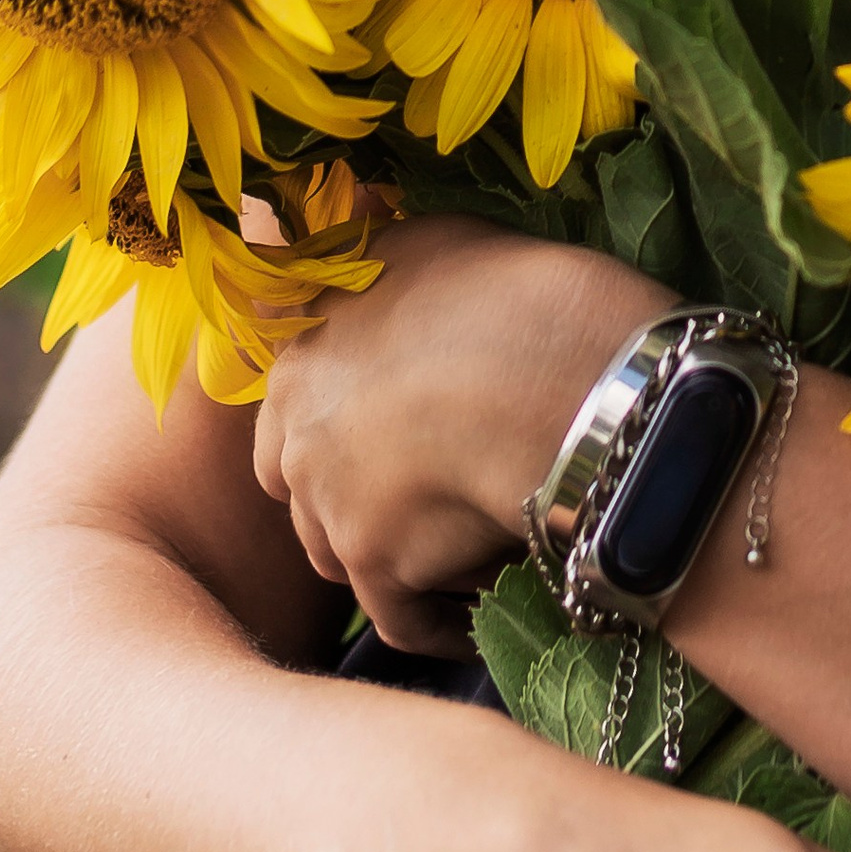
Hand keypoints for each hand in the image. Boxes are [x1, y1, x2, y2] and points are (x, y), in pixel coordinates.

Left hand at [255, 213, 659, 648]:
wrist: (560, 371)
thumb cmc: (515, 288)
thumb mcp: (434, 236)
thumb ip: (384, 257)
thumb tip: (360, 230)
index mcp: (305, 340)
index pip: (290, 406)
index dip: (341, 424)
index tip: (395, 431)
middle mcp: (296, 419)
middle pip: (301, 486)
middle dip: (349, 495)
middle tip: (422, 493)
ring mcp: (328, 496)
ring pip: (339, 552)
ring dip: (389, 557)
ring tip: (458, 551)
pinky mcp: (376, 561)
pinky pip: (398, 617)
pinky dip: (436, 622)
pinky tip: (476, 617)